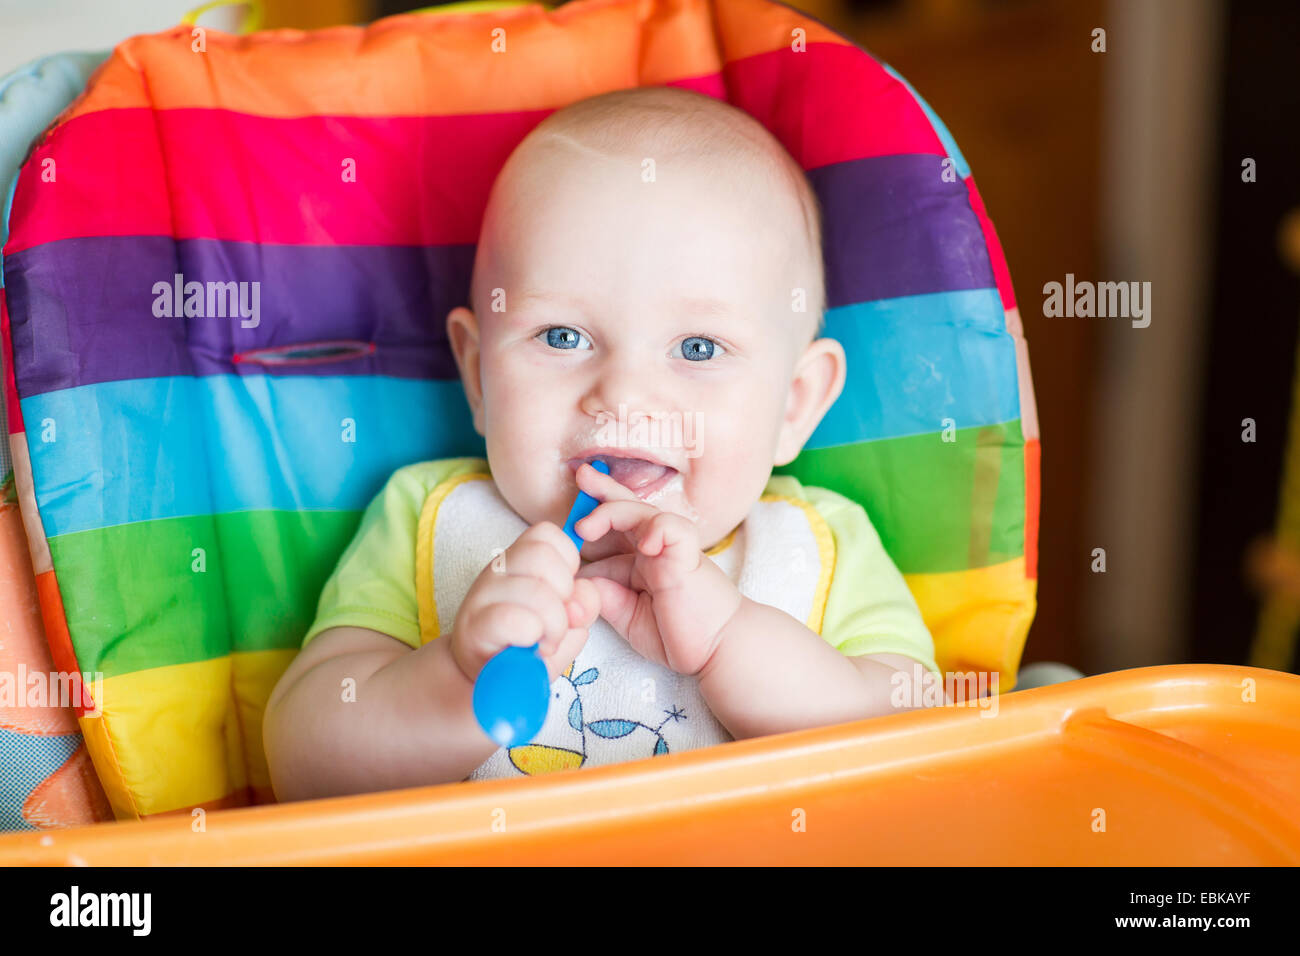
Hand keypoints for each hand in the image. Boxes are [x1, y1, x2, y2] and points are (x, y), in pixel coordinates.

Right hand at [450, 521, 600, 683]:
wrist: (490, 679)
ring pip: (535, 590)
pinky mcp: (475, 626)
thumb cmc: (530, 646)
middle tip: (558, 621)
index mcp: (518, 560)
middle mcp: (498, 569)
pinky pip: (514, 619)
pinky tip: (529, 647)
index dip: (568, 562)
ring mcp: (483, 595)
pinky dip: (532, 635)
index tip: (564, 593)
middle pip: (542, 555)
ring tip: (547, 642)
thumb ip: (585, 605)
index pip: (547, 534)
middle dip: (565, 592)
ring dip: (554, 623)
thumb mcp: (568, 621)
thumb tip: (580, 604)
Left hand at [572, 462, 742, 675]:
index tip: (566, 515)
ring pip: (643, 512)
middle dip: (602, 490)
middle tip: (580, 475)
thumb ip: (605, 596)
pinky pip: (674, 529)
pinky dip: (658, 529)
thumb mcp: (628, 616)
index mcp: (640, 560)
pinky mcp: (689, 555)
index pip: (614, 529)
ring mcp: (672, 548)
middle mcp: (655, 548)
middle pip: (627, 508)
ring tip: (585, 527)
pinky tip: (645, 544)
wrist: (720, 649)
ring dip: (612, 511)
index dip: (592, 518)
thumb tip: (577, 579)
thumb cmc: (680, 634)